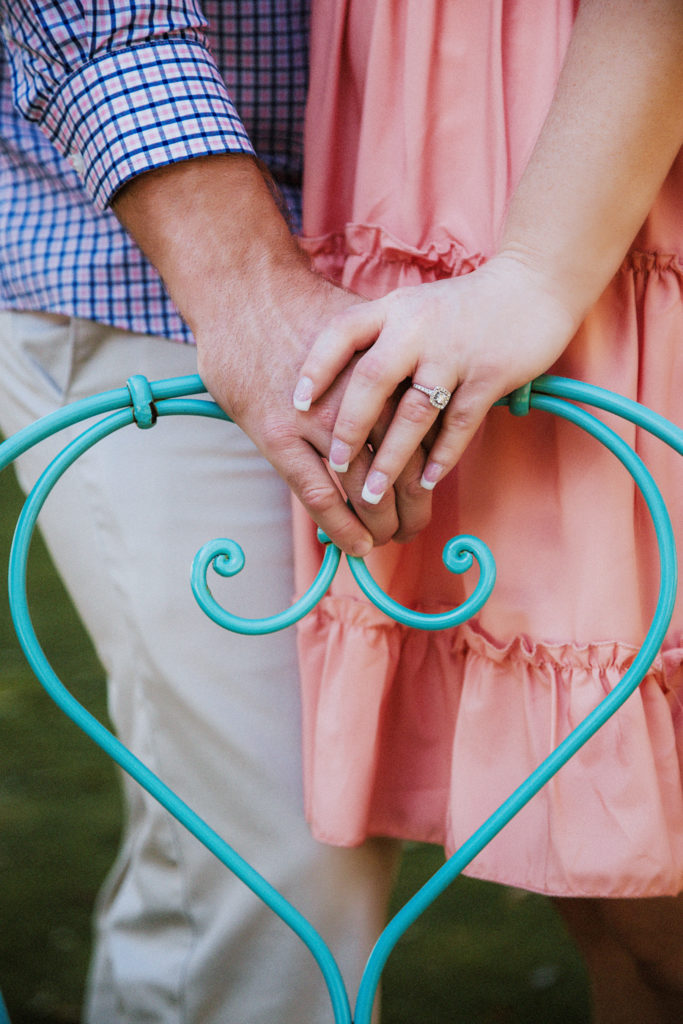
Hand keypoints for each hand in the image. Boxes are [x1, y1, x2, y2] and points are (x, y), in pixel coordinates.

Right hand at [195, 256, 432, 551]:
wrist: (245, 292)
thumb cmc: (304, 315)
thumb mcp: (362, 338)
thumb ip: (387, 375)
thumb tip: (411, 406)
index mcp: (389, 378)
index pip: (423, 442)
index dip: (428, 480)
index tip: (427, 500)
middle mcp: (361, 401)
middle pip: (400, 471)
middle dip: (410, 511)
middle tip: (410, 530)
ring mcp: (318, 420)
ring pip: (364, 489)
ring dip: (379, 525)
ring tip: (384, 541)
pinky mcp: (278, 435)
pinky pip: (319, 494)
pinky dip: (342, 527)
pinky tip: (355, 546)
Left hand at [294, 254, 578, 502]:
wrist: (533, 285)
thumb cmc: (462, 308)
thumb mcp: (414, 309)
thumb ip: (381, 340)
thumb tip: (338, 393)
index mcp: (394, 308)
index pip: (342, 333)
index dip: (316, 368)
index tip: (297, 405)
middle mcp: (419, 327)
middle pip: (373, 380)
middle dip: (350, 428)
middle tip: (335, 465)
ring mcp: (455, 352)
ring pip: (414, 413)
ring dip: (392, 459)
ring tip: (372, 495)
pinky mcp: (490, 375)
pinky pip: (458, 424)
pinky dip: (440, 458)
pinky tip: (424, 484)